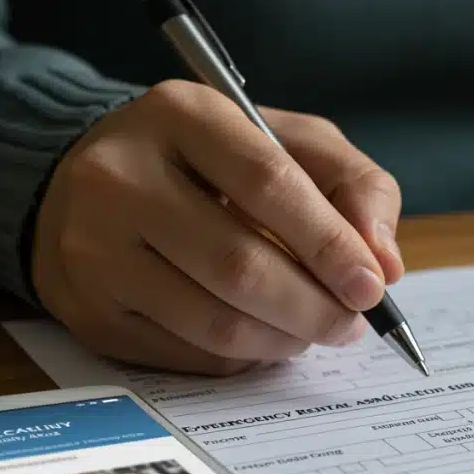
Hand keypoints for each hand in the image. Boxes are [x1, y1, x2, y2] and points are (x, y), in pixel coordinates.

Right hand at [32, 80, 403, 374]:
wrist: (89, 183)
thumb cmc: (209, 162)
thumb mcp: (287, 141)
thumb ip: (352, 185)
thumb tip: (385, 264)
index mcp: (180, 116)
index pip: (268, 184)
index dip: (329, 243)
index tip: (372, 285)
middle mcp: (120, 178)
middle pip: (239, 265)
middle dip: (314, 307)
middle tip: (351, 323)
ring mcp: (94, 249)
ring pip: (214, 322)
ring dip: (284, 340)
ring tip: (313, 330)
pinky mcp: (88, 310)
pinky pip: (187, 354)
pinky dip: (243, 357)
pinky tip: (262, 336)